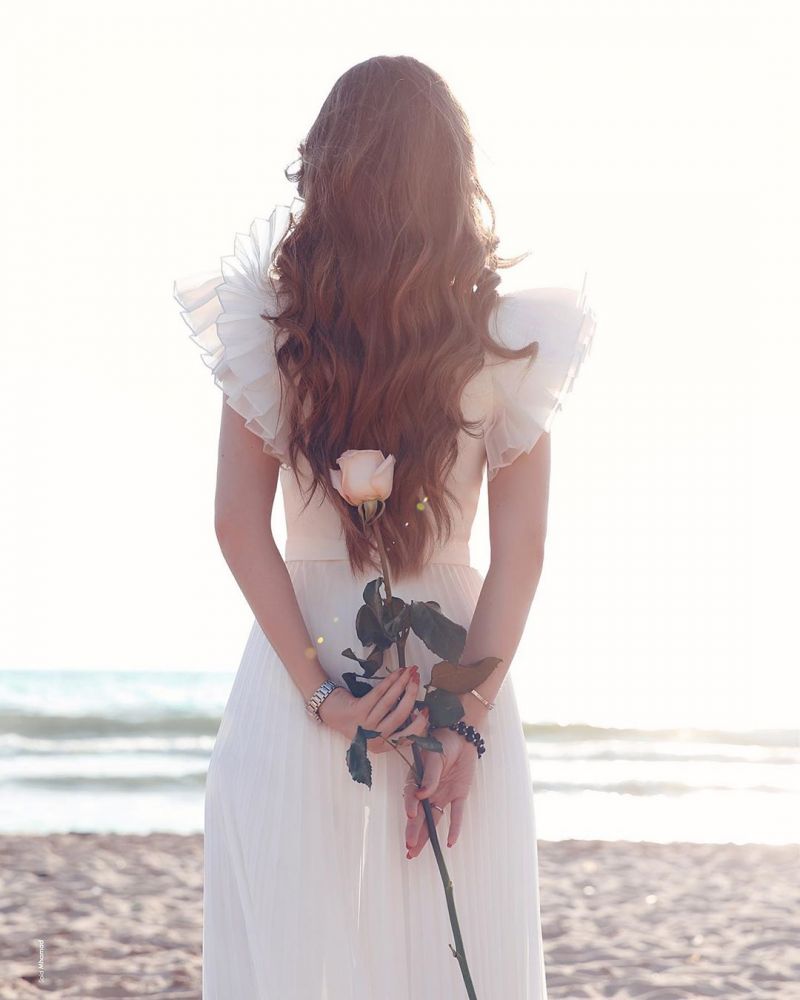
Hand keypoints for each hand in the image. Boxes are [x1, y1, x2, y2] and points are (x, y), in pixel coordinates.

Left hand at [318, 666, 428, 753]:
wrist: (329, 710)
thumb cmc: (356, 718)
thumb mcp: (376, 727)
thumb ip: (393, 724)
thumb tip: (416, 710)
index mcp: (380, 746)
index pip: (406, 737)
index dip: (419, 723)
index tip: (427, 709)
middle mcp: (373, 738)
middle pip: (401, 716)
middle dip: (412, 695)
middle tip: (418, 680)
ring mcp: (365, 725)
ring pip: (391, 702)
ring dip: (403, 683)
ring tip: (411, 672)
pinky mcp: (358, 711)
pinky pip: (379, 693)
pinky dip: (390, 680)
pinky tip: (397, 672)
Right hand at [403, 726, 478, 857]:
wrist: (463, 736)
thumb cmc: (443, 741)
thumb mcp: (434, 755)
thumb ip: (429, 775)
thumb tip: (422, 794)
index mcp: (417, 778)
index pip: (411, 796)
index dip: (410, 805)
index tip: (410, 814)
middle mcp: (428, 790)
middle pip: (419, 814)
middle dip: (414, 830)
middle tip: (410, 846)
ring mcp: (443, 794)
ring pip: (433, 818)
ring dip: (426, 835)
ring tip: (415, 851)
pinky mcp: (459, 795)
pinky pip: (456, 814)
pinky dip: (454, 828)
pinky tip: (449, 842)